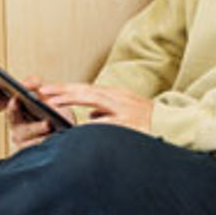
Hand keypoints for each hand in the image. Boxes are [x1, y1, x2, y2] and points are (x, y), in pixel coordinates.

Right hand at [0, 76, 76, 150]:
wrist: (68, 129)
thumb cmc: (54, 111)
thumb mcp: (45, 94)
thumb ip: (34, 84)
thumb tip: (26, 83)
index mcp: (15, 107)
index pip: (0, 100)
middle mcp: (15, 122)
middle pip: (11, 116)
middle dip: (13, 109)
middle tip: (16, 100)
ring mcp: (21, 137)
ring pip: (25, 133)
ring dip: (36, 127)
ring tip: (47, 123)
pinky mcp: (31, 149)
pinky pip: (35, 146)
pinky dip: (44, 140)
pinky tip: (52, 135)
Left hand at [38, 83, 153, 133]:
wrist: (173, 124)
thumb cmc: (147, 119)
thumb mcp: (125, 110)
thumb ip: (106, 111)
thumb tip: (89, 116)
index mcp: (115, 95)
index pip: (86, 89)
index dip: (66, 89)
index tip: (46, 89)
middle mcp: (118, 98)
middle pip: (86, 90)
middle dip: (63, 90)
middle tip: (43, 91)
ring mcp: (124, 110)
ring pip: (95, 100)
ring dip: (73, 100)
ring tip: (54, 102)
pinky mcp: (130, 124)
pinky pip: (109, 123)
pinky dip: (94, 123)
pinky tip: (79, 125)